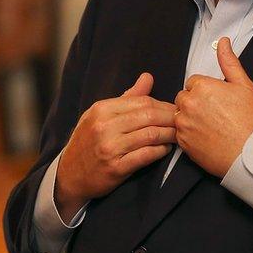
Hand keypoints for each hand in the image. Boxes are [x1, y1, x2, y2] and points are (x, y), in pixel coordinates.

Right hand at [55, 73, 176, 221]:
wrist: (69, 174)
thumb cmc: (88, 141)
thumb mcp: (100, 114)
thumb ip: (127, 97)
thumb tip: (147, 77)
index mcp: (102, 109)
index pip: (142, 101)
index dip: (163, 105)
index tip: (174, 110)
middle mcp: (104, 126)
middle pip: (149, 116)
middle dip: (170, 118)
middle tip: (182, 121)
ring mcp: (110, 148)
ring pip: (150, 135)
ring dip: (169, 135)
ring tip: (177, 135)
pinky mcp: (115, 168)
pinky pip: (146, 155)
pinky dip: (160, 151)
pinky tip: (165, 149)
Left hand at [174, 37, 252, 176]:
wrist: (251, 153)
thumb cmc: (250, 121)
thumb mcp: (244, 85)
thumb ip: (229, 62)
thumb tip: (223, 43)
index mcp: (202, 87)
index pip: (193, 82)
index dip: (206, 91)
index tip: (217, 101)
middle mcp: (189, 104)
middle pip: (184, 98)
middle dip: (195, 103)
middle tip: (215, 114)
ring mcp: (184, 124)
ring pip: (180, 115)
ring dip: (190, 118)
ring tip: (211, 126)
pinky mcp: (183, 142)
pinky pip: (180, 133)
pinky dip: (189, 134)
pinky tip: (206, 137)